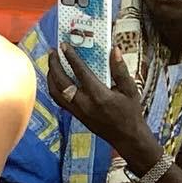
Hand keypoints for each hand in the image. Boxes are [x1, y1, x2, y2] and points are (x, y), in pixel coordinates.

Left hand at [48, 44, 149, 160]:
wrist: (127, 137)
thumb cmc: (130, 112)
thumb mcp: (131, 90)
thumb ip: (121, 70)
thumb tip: (115, 50)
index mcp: (99, 96)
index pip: (80, 72)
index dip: (71, 57)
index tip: (64, 45)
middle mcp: (85, 104)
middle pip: (61, 82)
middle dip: (54, 64)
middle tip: (53, 51)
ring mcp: (78, 111)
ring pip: (56, 92)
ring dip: (51, 76)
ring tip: (51, 63)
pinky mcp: (76, 116)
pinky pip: (59, 100)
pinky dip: (54, 88)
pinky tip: (55, 79)